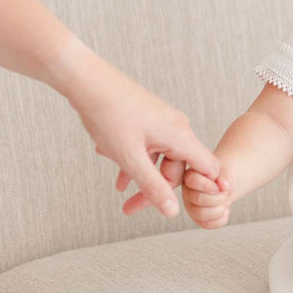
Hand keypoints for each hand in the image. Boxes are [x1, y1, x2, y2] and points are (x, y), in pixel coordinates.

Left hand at [51, 37, 221, 218]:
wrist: (84, 79)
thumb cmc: (107, 114)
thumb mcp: (130, 158)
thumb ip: (153, 187)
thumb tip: (172, 212)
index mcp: (180, 136)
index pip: (208, 169)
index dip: (204, 189)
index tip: (193, 206)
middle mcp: (177, 127)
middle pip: (179, 168)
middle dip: (157, 189)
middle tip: (130, 207)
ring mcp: (162, 121)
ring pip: (161, 158)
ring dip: (142, 175)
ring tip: (119, 188)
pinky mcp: (148, 118)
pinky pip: (150, 146)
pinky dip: (135, 159)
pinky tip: (113, 163)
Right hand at [182, 163, 233, 228]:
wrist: (228, 185)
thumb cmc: (225, 175)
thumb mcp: (229, 170)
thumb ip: (227, 175)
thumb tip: (224, 186)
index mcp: (191, 175)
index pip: (193, 181)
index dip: (210, 186)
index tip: (221, 186)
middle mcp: (188, 191)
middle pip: (198, 199)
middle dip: (218, 198)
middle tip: (226, 194)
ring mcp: (191, 206)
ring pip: (200, 214)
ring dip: (219, 210)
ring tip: (226, 204)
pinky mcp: (198, 218)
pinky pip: (206, 224)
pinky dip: (220, 220)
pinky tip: (225, 211)